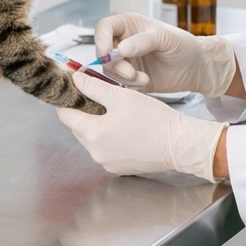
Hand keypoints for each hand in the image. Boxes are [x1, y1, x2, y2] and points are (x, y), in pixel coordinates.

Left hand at [55, 70, 226, 180]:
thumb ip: (93, 86)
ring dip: (96, 124)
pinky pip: (106, 149)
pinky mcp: (120, 167)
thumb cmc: (153, 119)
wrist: (179, 144)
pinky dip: (108, 136)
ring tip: (110, 109)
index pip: (66, 116)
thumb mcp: (121, 97)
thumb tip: (75, 78)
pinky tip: (122, 126)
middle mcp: (96, 153)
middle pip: (78, 127)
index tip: (69, 88)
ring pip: (92, 138)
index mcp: (93, 134)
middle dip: (82, 110)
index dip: (66, 99)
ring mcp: (107, 163)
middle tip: (92, 93)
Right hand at [94, 13, 235, 97]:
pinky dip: (130, 85)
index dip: (101, 39)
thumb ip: (143, 41)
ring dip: (123, 77)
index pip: (104, 28)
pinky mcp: (130, 78)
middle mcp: (123, 42)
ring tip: (143, 78)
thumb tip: (121, 48)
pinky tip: (145, 82)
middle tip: (130, 73)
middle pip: (102, 52)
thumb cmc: (183, 45)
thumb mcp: (165, 38)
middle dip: (114, 65)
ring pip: (109, 70)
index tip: (108, 54)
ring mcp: (126, 61)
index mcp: (129, 25)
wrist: (196, 68)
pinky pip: (119, 83)